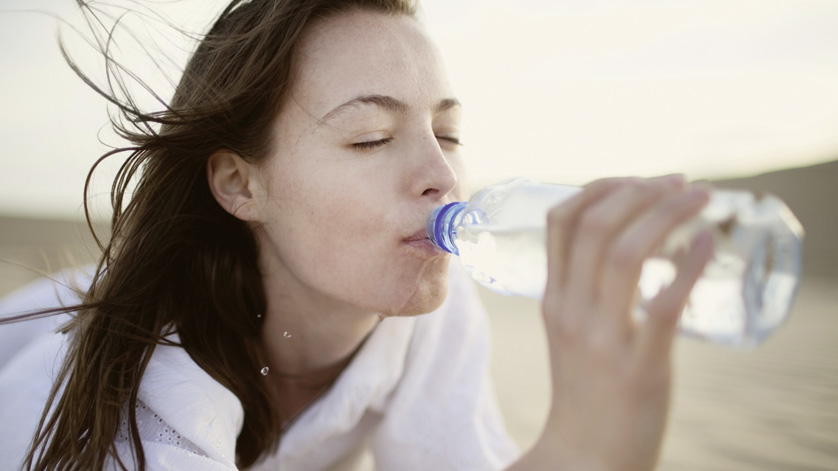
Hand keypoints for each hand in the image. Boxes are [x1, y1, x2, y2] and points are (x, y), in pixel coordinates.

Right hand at [510, 175, 713, 470]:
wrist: (585, 455)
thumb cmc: (585, 389)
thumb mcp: (568, 330)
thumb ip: (585, 287)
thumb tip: (627, 238)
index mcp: (552, 298)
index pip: (560, 221)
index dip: (600, 187)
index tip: (637, 180)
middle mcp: (570, 310)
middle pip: (595, 225)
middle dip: (640, 190)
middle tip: (678, 182)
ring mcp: (601, 337)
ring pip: (626, 252)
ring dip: (666, 213)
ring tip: (698, 198)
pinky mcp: (639, 364)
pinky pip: (664, 301)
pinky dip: (690, 263)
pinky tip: (707, 243)